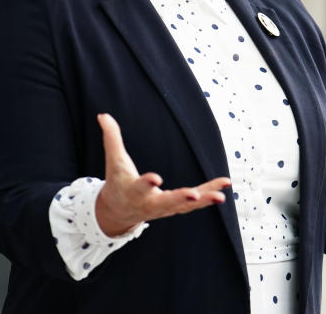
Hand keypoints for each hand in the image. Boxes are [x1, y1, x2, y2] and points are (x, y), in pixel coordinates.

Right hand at [94, 113, 230, 236]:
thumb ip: (111, 137)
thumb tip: (102, 114)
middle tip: (194, 195)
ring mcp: (165, 208)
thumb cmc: (118, 181)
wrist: (119, 211)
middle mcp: (150, 203)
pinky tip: (223, 188)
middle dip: (180, 199)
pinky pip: (194, 203)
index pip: (140, 187)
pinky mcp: (176, 208)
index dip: (147, 183)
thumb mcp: (114, 160)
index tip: (156, 178)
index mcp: (133, 190)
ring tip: (221, 196)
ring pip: (185, 206)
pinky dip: (209, 196)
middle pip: (166, 202)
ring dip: (203, 200)